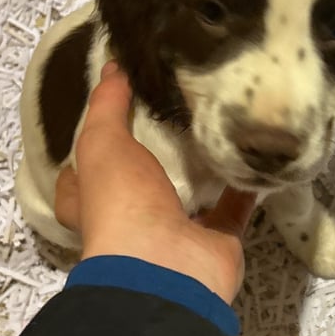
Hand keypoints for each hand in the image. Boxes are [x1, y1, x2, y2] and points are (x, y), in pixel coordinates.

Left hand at [54, 62, 255, 304]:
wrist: (166, 268)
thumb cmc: (121, 206)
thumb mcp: (101, 146)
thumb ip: (106, 107)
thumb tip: (113, 66)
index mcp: (94, 203)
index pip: (81, 176)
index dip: (90, 147)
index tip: (110, 111)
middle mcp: (132, 220)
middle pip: (139, 185)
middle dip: (153, 156)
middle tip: (172, 111)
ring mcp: (175, 233)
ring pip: (189, 197)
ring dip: (201, 170)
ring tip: (217, 125)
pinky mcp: (215, 241)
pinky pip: (233, 209)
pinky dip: (245, 186)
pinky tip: (253, 153)